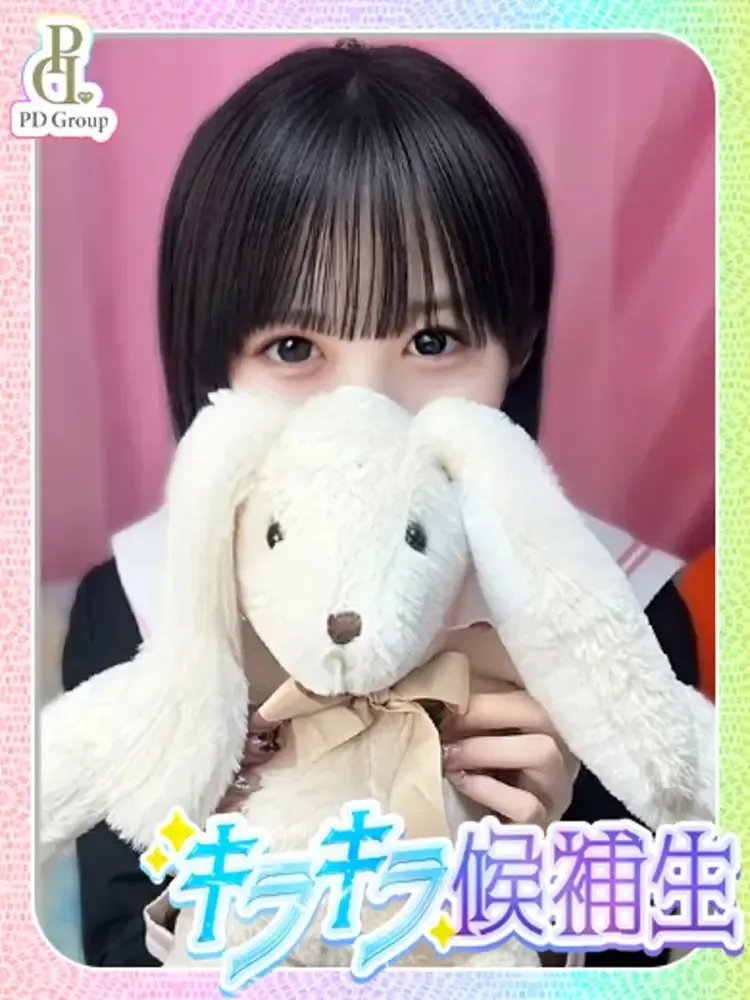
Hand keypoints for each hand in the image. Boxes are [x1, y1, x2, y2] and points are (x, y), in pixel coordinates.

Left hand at [440, 690, 578, 828]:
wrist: (488, 837)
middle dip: (485, 715)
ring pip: (544, 753)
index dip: (486, 696)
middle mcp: (563, 751)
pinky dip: (488, 789)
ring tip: (448, 756)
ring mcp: (558, 789)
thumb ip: (472, 701)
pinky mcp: (545, 826)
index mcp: (547, 721)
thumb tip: (444, 668)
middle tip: (444, 726)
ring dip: (486, 749)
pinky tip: (462, 781)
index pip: (529, 694)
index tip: (446, 702)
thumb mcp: (479, 729)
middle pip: (542, 715)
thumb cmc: (479, 770)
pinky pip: (527, 805)